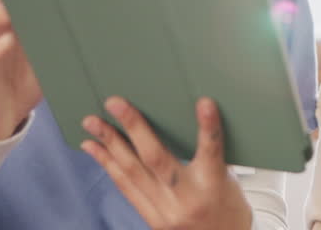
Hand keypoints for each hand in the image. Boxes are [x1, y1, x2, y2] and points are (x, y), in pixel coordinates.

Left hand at [82, 97, 251, 229]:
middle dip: (132, 127)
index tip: (204, 103)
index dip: (208, 127)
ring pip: (132, 173)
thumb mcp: (228, 178)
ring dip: (109, 144)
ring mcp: (166, 213)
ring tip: (92, 124)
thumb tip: (189, 121)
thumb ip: (209, 154)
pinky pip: (126, 189)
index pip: (211, 150)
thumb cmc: (228, 208)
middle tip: (114, 103)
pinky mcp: (153, 221)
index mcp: (213, 185)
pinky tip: (96, 150)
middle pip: (155, 159)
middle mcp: (187, 199)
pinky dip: (109, 166)